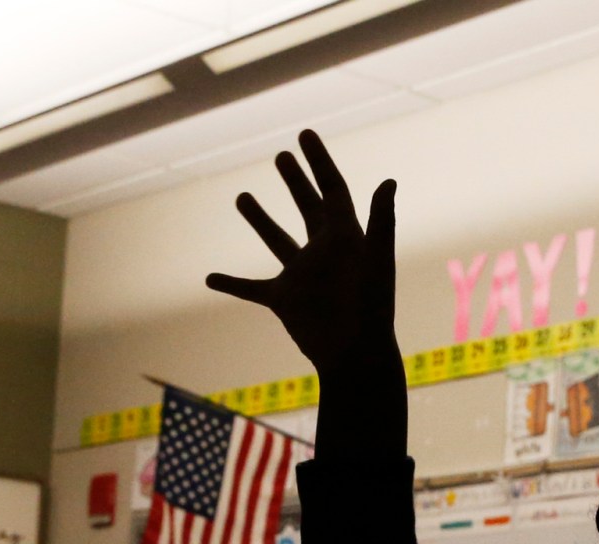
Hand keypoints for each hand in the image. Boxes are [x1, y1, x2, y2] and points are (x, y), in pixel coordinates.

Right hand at [206, 129, 397, 373]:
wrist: (355, 354)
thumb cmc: (372, 309)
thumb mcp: (376, 261)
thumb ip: (381, 221)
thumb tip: (388, 181)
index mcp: (346, 237)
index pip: (332, 189)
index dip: (319, 161)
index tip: (304, 134)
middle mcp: (323, 252)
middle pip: (307, 207)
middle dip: (295, 181)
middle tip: (281, 156)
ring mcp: (302, 275)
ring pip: (276, 240)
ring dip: (259, 220)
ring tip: (241, 196)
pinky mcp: (284, 300)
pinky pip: (252, 288)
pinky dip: (231, 284)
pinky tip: (209, 278)